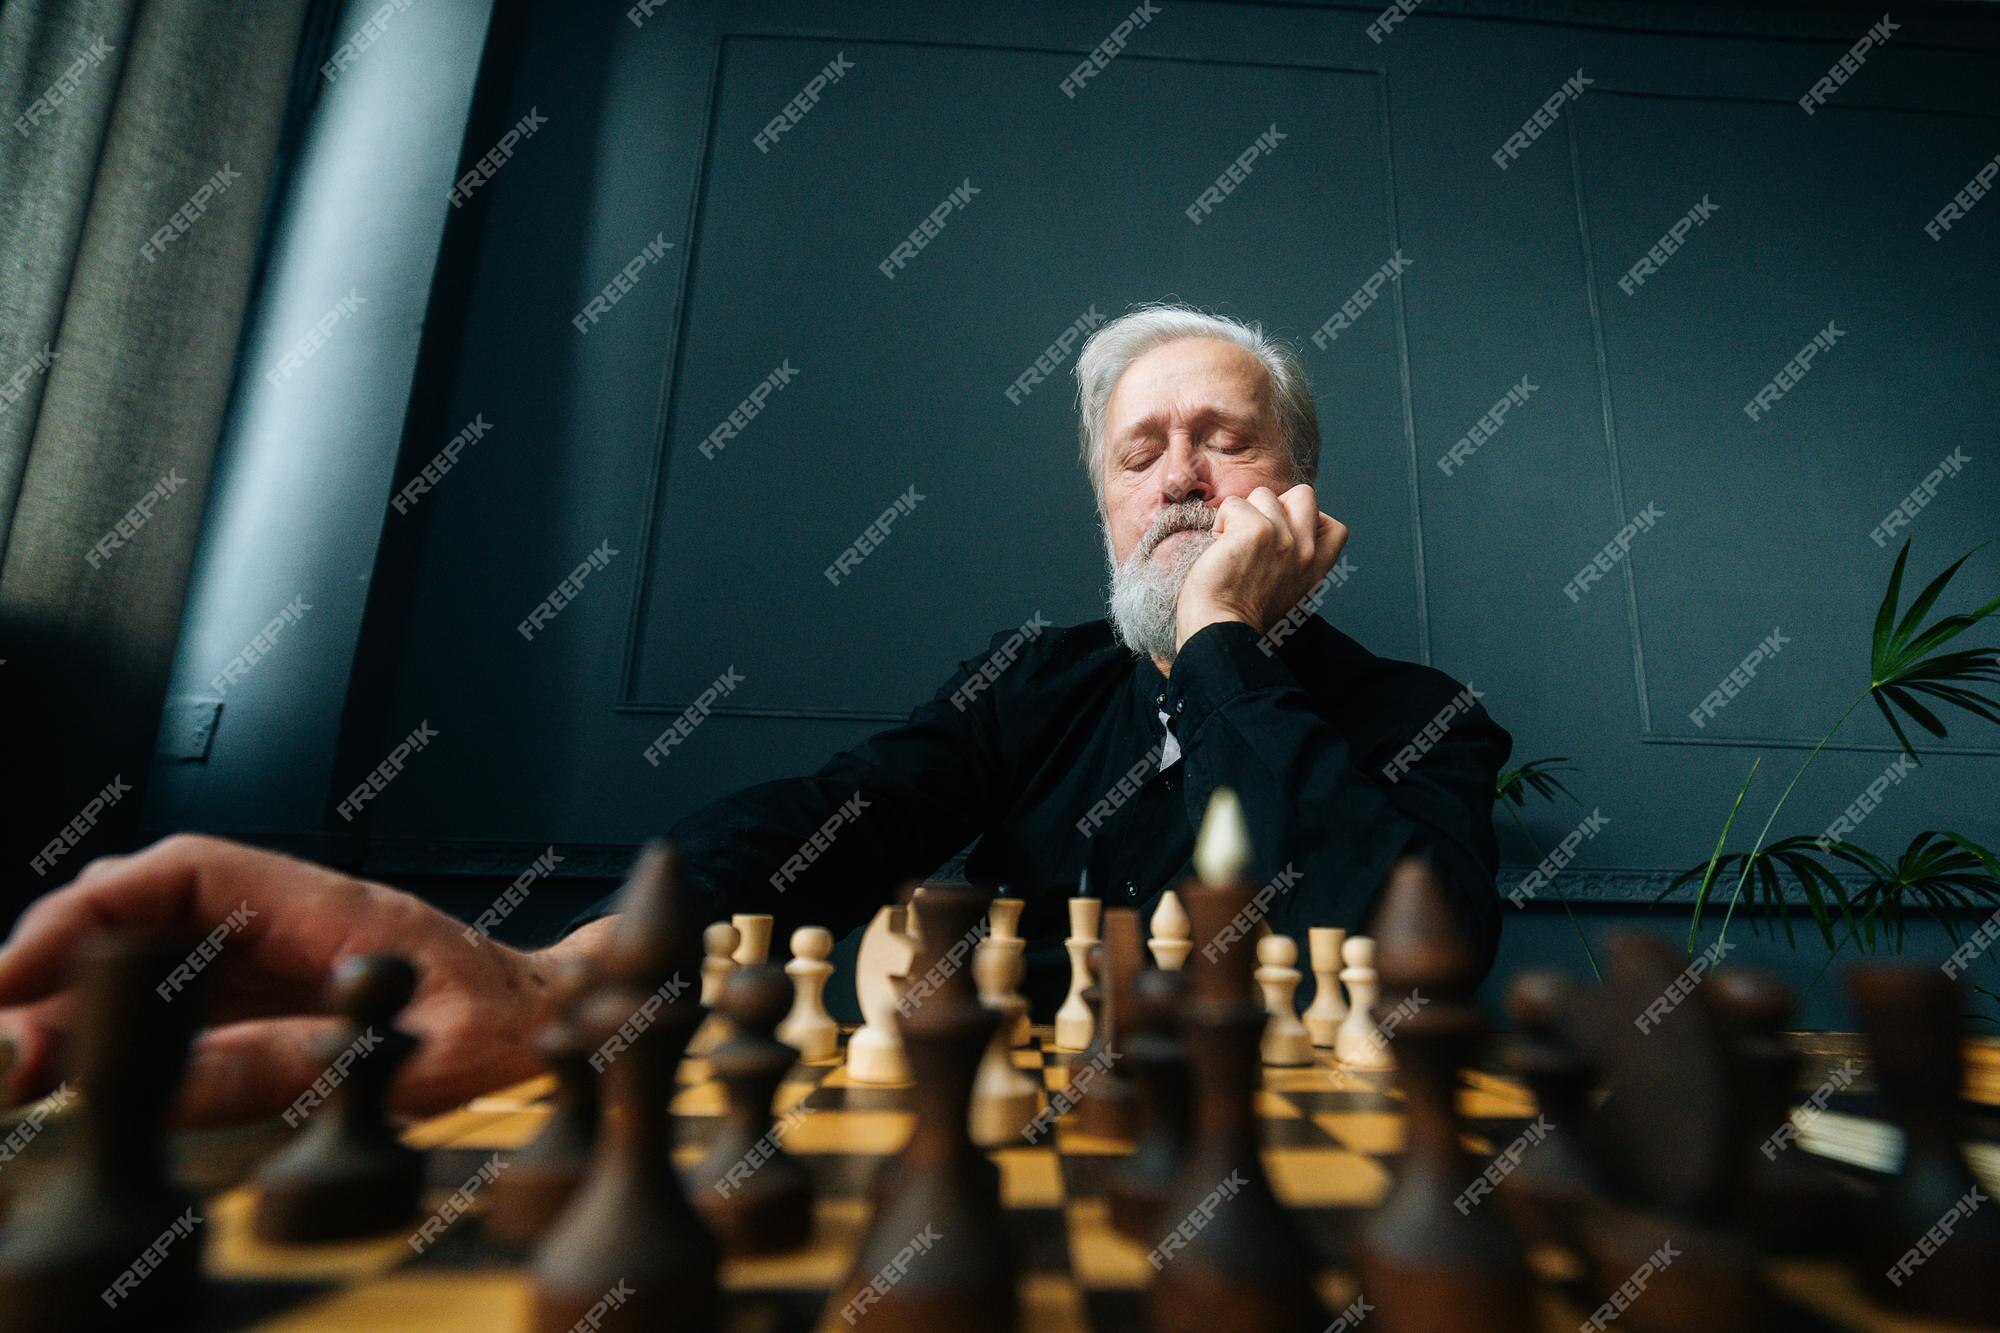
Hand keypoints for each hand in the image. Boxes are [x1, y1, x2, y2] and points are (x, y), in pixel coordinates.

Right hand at [0, 835, 605, 1125]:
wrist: (557, 1022)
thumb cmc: (506, 1026)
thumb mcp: (405, 1059)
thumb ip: (296, 1066)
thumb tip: (173, 1079)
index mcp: (325, 904)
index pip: (183, 875)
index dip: (90, 912)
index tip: (19, 970)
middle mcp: (286, 916)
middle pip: (143, 911)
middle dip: (56, 962)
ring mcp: (271, 955)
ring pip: (144, 955)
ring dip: (74, 1001)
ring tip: (15, 1063)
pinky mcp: (265, 997)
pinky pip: (172, 1000)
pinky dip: (113, 1029)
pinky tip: (71, 1067)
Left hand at [1174, 484, 1346, 651]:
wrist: (1221, 633)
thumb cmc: (1241, 619)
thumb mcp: (1288, 595)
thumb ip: (1295, 564)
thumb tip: (1281, 533)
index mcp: (1316, 570)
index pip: (1334, 527)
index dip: (1307, 521)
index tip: (1282, 539)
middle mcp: (1306, 552)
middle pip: (1304, 495)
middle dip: (1275, 506)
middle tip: (1255, 534)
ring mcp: (1284, 538)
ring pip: (1263, 495)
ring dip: (1242, 515)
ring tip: (1231, 546)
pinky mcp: (1256, 530)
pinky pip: (1234, 504)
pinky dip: (1221, 522)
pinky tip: (1218, 548)